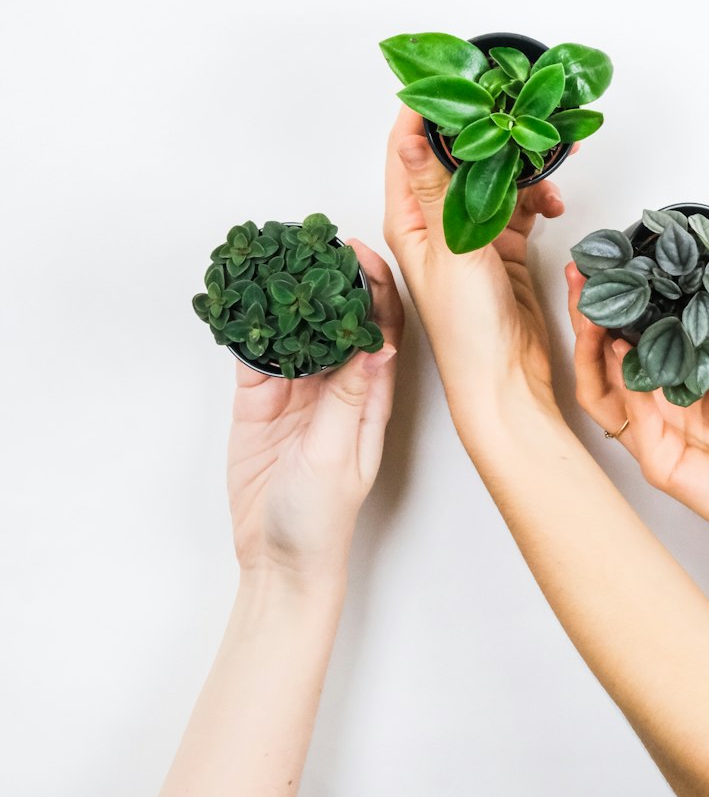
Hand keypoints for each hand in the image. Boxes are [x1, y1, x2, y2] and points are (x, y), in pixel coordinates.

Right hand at [227, 242, 402, 586]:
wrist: (278, 558)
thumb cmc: (323, 518)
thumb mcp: (337, 454)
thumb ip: (349, 399)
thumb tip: (376, 342)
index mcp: (370, 394)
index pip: (379, 326)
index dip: (374, 286)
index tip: (359, 251)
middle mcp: (337, 383)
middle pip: (337, 316)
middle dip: (330, 276)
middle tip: (314, 238)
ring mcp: (297, 388)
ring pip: (295, 326)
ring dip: (289, 292)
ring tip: (276, 254)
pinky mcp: (259, 399)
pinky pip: (255, 350)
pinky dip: (248, 323)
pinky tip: (240, 296)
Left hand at [384, 109, 564, 400]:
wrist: (505, 382)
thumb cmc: (467, 329)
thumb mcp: (451, 250)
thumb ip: (439, 190)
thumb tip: (412, 135)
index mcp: (410, 219)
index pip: (407, 146)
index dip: (425, 107)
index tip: (451, 73)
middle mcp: (436, 221)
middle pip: (456, 155)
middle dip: (486, 129)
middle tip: (515, 104)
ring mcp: (471, 233)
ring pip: (495, 177)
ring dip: (522, 164)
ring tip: (550, 154)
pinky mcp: (502, 248)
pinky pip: (520, 205)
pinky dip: (539, 197)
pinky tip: (552, 203)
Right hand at [567, 264, 708, 567]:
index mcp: (674, 388)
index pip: (628, 344)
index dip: (613, 310)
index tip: (606, 270)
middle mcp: (655, 410)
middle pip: (600, 364)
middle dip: (586, 320)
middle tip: (580, 280)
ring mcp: (651, 438)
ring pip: (598, 394)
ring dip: (590, 352)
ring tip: (592, 314)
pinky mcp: (657, 464)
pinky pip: (632, 422)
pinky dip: (627, 386)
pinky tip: (625, 352)